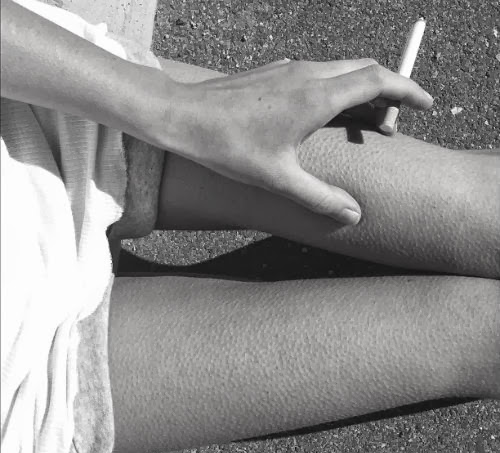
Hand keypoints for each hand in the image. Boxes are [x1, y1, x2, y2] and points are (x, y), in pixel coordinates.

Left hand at [158, 59, 432, 224]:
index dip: (408, 91)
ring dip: (362, 90)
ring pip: (342, 70)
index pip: (379, 80)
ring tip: (365, 120)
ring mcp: (290, 69)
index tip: (426, 104)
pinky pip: (319, 73)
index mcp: (317, 96)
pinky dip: (337, 88)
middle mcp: (308, 74)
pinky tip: (326, 113)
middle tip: (392, 123)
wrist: (183, 117)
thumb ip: (319, 197)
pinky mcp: (275, 72)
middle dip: (388, 91)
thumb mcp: (278, 179)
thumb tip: (354, 214)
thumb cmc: (227, 145)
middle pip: (365, 70)